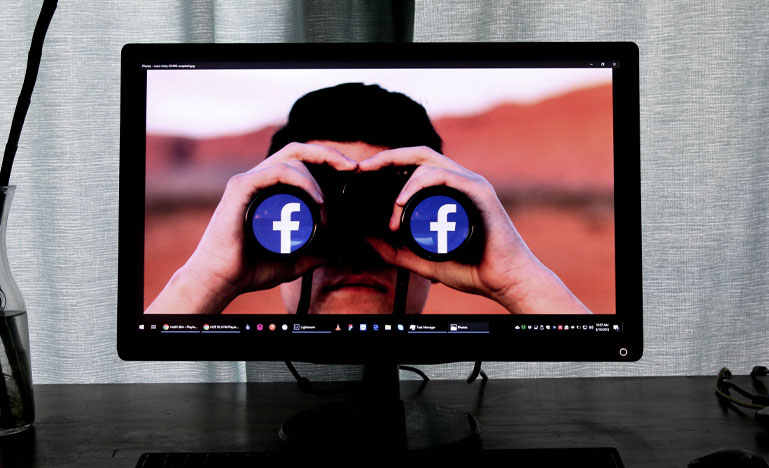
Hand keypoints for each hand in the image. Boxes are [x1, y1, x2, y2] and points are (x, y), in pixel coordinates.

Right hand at [146, 142, 357, 314]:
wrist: (221, 280)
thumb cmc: (249, 269)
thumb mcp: (292, 261)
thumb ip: (313, 255)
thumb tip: (337, 252)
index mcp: (268, 190)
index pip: (300, 162)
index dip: (326, 160)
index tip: (351, 172)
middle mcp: (258, 180)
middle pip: (297, 150)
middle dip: (328, 154)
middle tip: (352, 167)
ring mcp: (248, 181)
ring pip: (291, 159)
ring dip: (317, 180)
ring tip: (326, 207)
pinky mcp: (240, 187)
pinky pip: (277, 171)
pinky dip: (302, 180)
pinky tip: (317, 200)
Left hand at [359, 146, 590, 314]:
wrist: (505, 281)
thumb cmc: (472, 269)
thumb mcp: (423, 261)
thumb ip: (396, 251)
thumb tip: (367, 240)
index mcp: (450, 192)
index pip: (416, 165)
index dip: (389, 163)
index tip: (364, 173)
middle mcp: (461, 181)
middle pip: (419, 154)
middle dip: (388, 156)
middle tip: (364, 168)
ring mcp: (471, 184)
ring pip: (428, 163)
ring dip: (402, 184)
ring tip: (392, 211)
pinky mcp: (479, 192)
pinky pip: (443, 176)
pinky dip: (418, 184)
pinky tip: (402, 202)